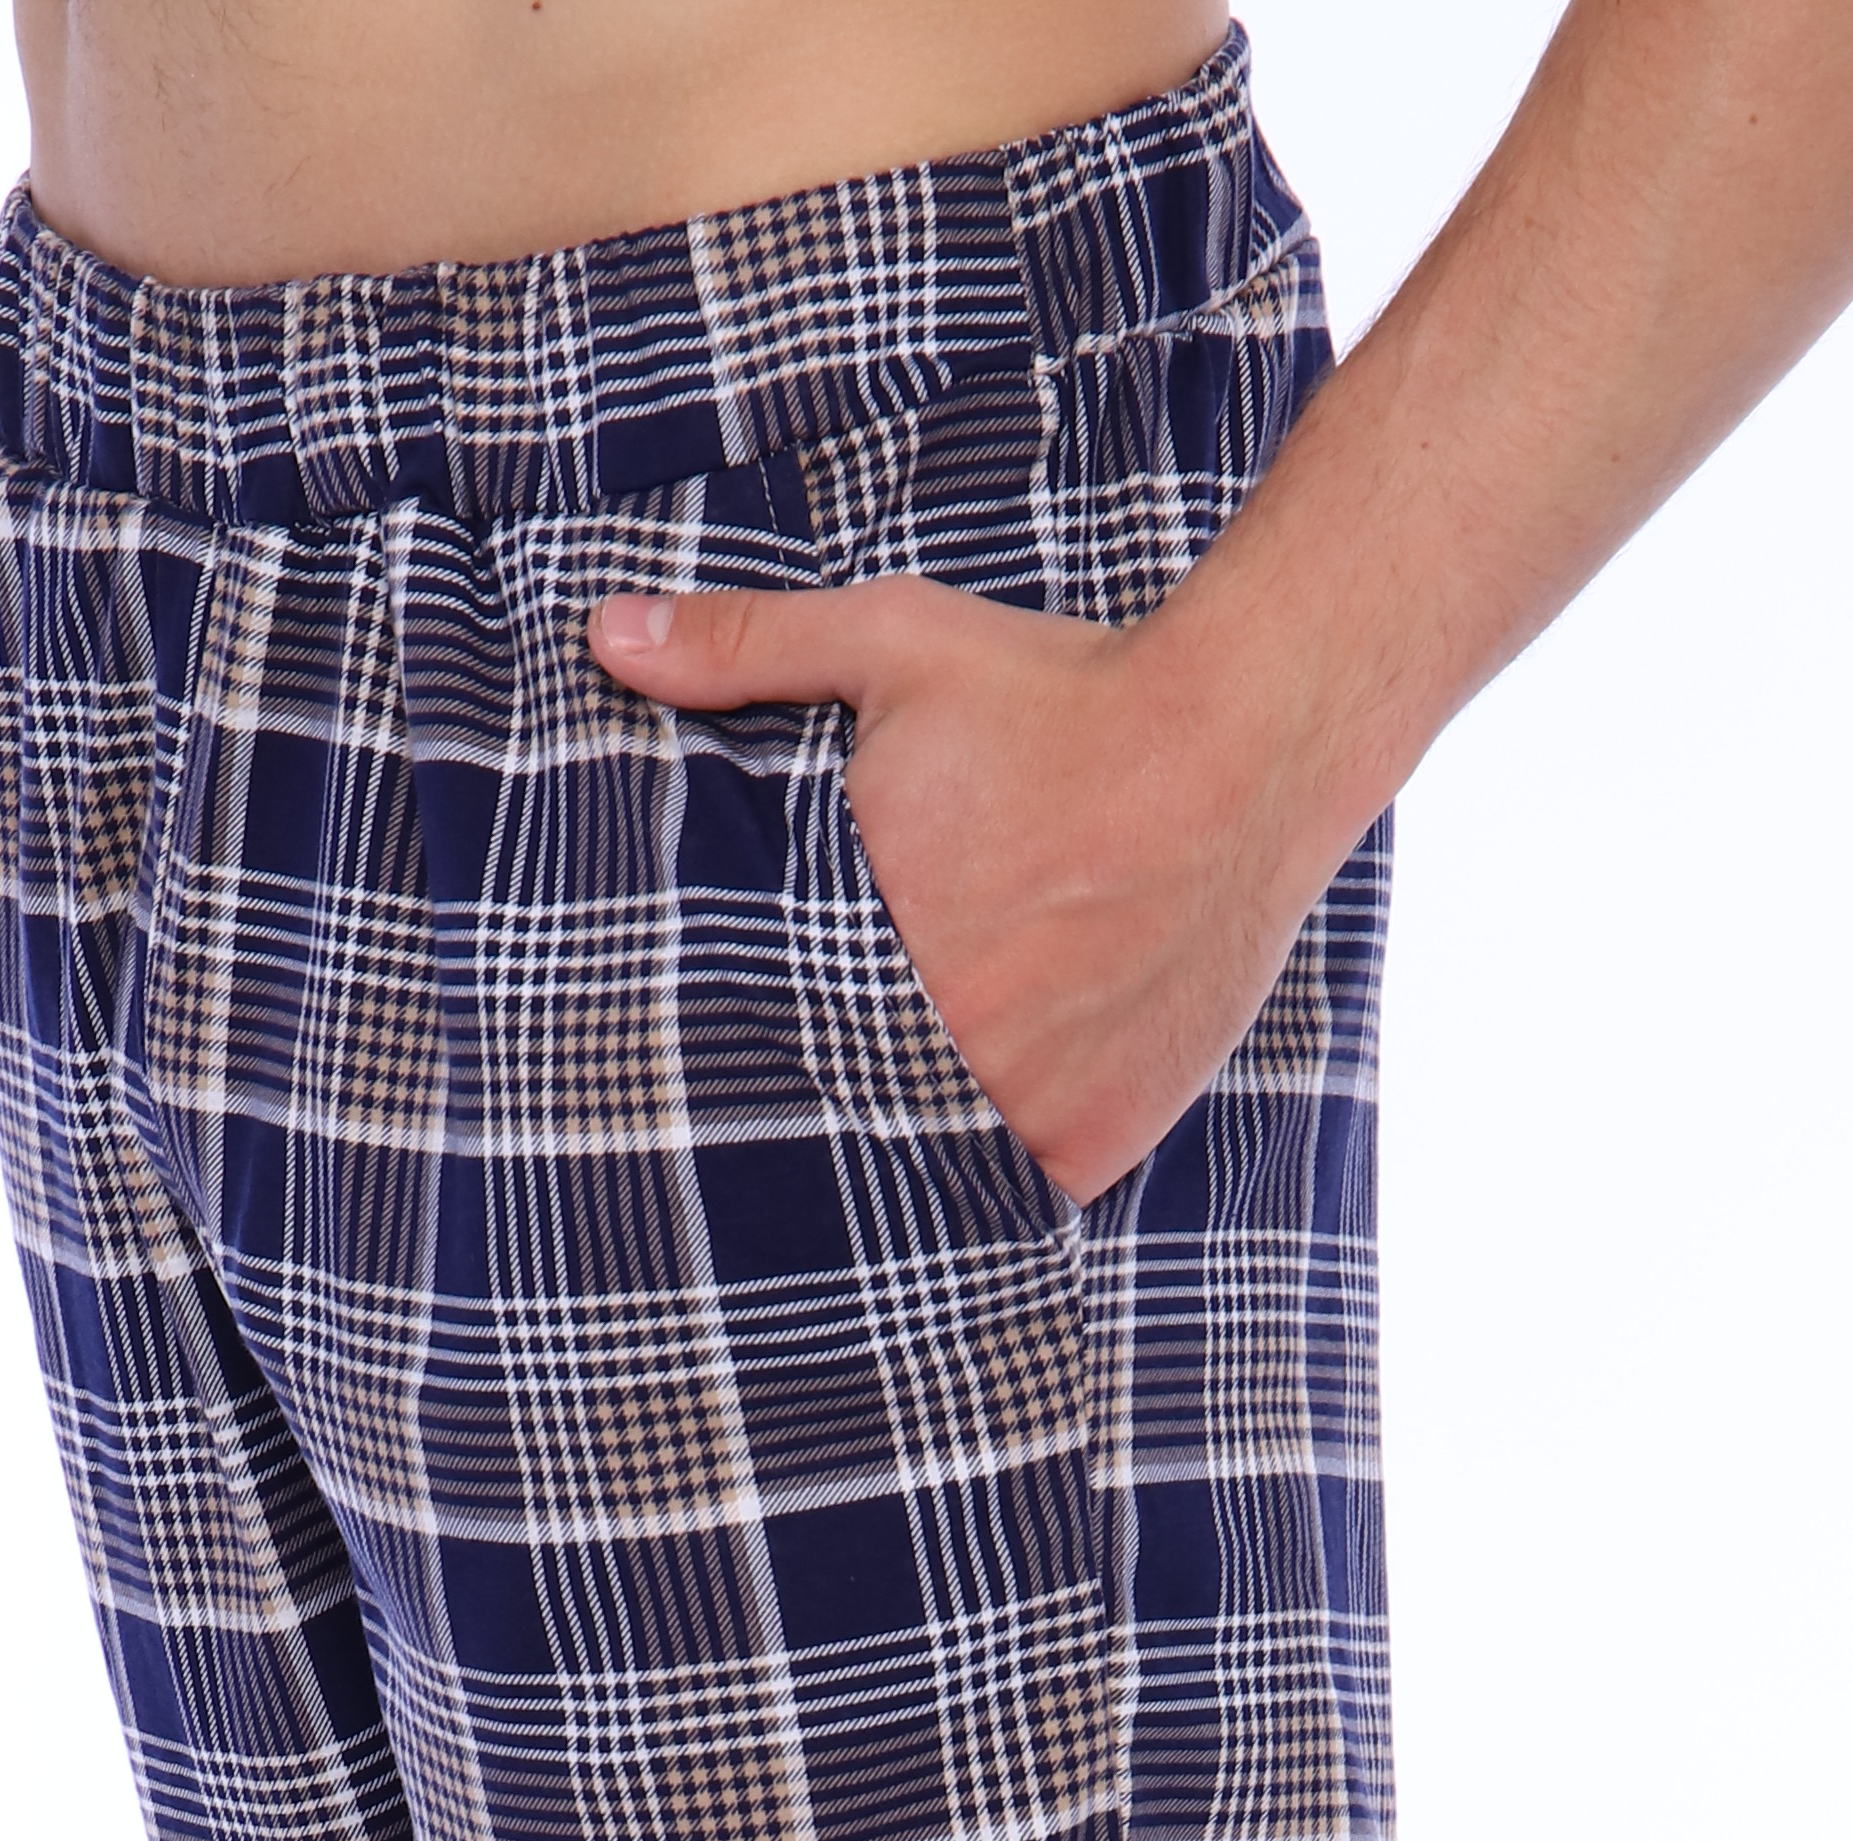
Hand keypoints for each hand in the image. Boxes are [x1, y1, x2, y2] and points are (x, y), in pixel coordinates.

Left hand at [587, 576, 1309, 1207]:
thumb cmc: (1067, 696)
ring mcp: (1020, 1118)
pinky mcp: (1093, 1148)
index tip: (755, 1037)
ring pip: (930, 1164)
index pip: (767, 1046)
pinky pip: (1020, 1193)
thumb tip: (605, 634)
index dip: (760, 1048)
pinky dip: (1007, 1161)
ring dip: (919, 1139)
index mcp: (860, 962)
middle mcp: (938, 1058)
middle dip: (838, 1096)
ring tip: (925, 1093)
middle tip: (850, 1072)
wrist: (1247, 747)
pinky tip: (1002, 1112)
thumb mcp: (895, 648)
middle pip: (849, 1115)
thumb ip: (746, 650)